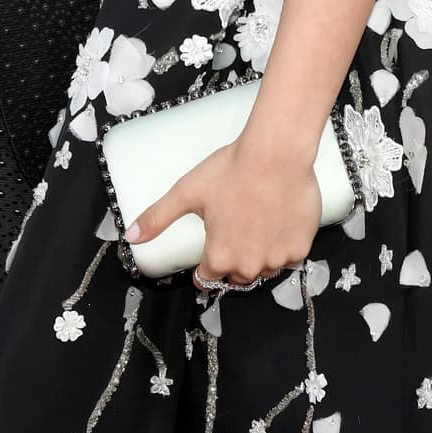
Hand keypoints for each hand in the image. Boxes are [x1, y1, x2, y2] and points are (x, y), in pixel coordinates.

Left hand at [125, 138, 321, 287]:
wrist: (276, 154)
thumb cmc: (230, 170)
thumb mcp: (187, 192)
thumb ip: (158, 217)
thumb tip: (130, 237)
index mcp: (219, 258)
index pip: (207, 278)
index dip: (205, 266)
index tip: (209, 251)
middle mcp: (249, 266)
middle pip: (236, 276)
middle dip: (231, 260)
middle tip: (232, 231)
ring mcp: (277, 259)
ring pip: (262, 269)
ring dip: (257, 256)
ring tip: (255, 225)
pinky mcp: (300, 248)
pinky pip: (287, 257)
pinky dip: (281, 246)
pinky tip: (276, 222)